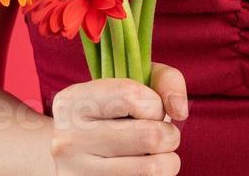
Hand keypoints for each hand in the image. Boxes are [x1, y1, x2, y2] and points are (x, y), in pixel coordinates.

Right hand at [50, 61, 186, 174]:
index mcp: (72, 102)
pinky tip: (141, 169)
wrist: (76, 156)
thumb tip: (179, 111)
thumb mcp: (132, 83)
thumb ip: (164, 80)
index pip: (130, 95)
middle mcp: (68, 139)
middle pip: (149, 136)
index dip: (154, 103)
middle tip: (161, 135)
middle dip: (168, 134)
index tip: (151, 109)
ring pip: (151, 169)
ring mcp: (78, 173)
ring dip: (167, 161)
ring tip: (156, 155)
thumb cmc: (114, 114)